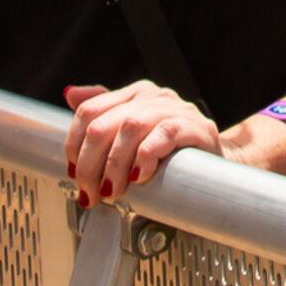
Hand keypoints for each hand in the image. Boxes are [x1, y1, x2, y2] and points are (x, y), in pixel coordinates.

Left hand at [62, 80, 224, 206]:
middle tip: (90, 192)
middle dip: (90, 163)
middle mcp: (153, 96)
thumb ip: (103, 114)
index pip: (89, 111)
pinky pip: (165, 134)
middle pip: (104, 123)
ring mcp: (176, 109)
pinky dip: (146, 157)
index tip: (74, 174)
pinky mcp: (197, 127)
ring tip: (113, 190)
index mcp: (134, 95)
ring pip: (130, 127)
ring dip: (114, 165)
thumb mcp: (132, 134)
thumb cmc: (170, 153)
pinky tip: (141, 176)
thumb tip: (70, 93)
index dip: (75, 145)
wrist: (214, 166)